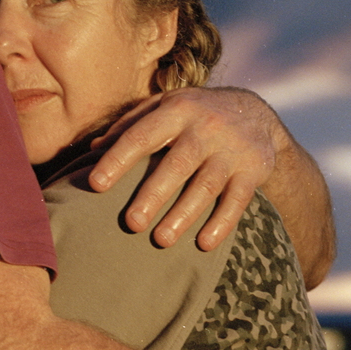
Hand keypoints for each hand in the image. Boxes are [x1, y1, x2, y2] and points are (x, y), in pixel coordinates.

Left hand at [88, 87, 280, 251]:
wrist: (257, 113)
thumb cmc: (196, 114)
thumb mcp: (166, 105)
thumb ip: (131, 123)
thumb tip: (93, 148)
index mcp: (177, 109)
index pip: (142, 135)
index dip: (118, 160)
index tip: (95, 185)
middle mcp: (205, 127)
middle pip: (176, 164)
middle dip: (153, 195)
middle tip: (131, 223)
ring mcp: (231, 149)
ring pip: (206, 185)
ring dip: (183, 214)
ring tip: (161, 240)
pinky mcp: (253, 169)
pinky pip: (238, 199)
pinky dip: (222, 223)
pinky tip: (204, 243)